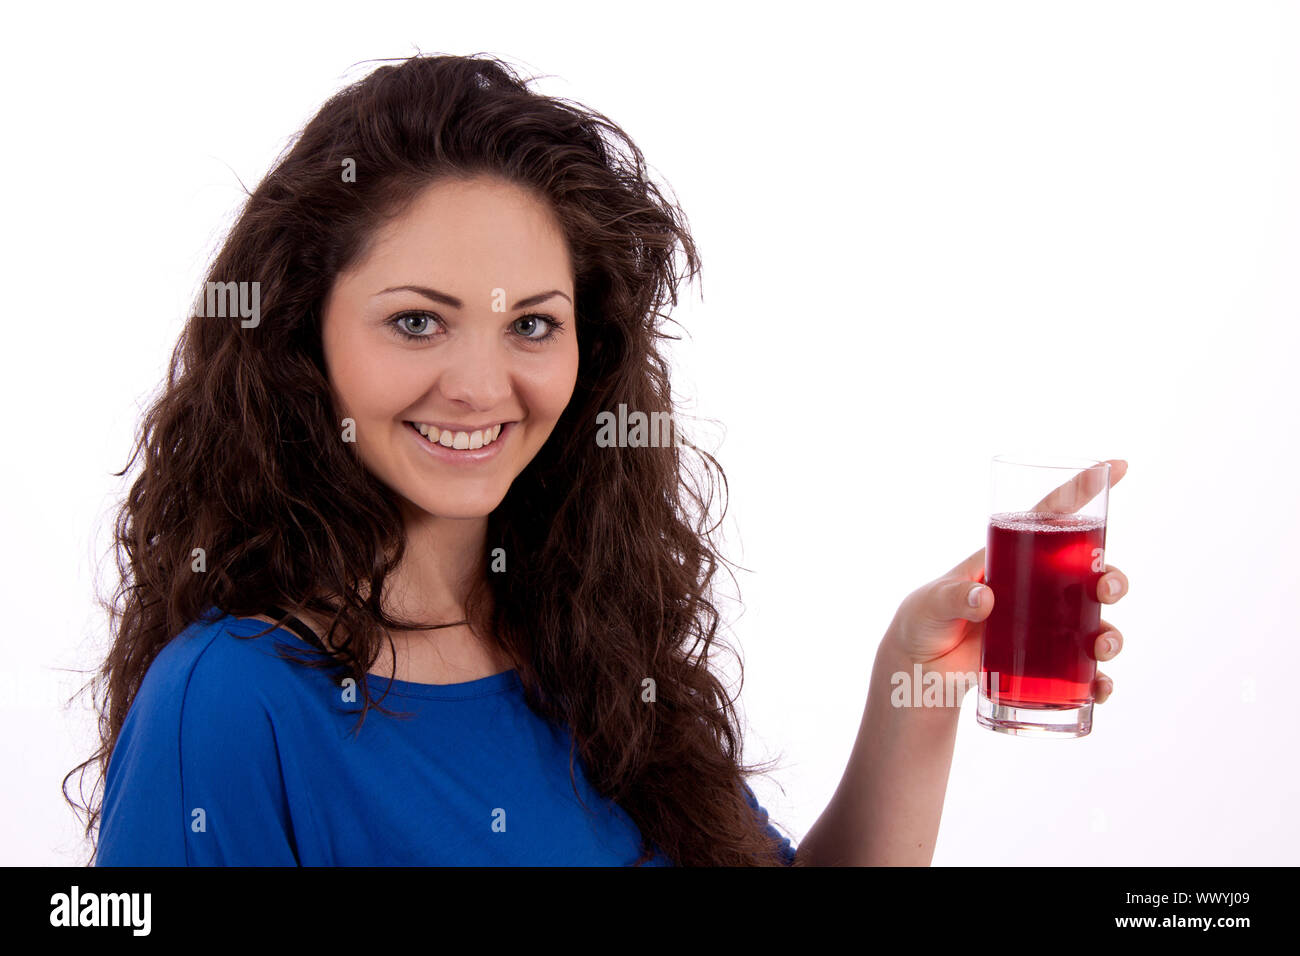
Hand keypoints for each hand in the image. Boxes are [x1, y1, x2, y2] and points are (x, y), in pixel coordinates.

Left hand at [881, 459, 1128, 704]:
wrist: (918, 670)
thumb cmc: (922, 622)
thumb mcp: (930, 604)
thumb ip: (952, 597)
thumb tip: (983, 599)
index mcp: (1010, 556)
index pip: (1051, 516)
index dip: (1082, 490)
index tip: (1115, 466)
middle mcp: (1036, 587)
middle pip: (1087, 573)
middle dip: (1111, 577)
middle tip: (1108, 588)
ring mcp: (1044, 625)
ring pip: (1094, 621)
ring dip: (1111, 631)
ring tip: (1104, 645)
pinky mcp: (1043, 662)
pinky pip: (1082, 671)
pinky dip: (1098, 680)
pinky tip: (1100, 689)